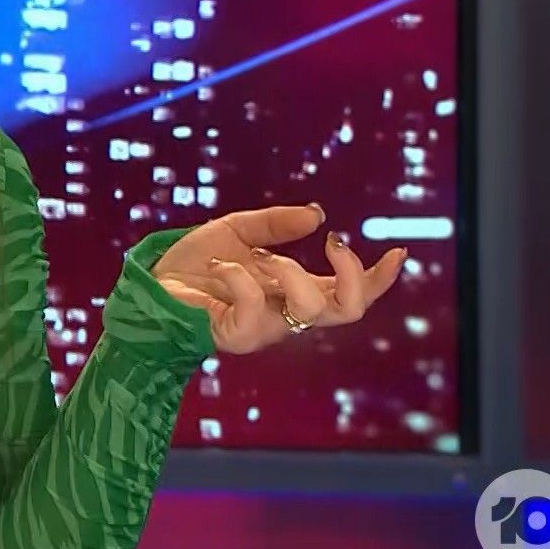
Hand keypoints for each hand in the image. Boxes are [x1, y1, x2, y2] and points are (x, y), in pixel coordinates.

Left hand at [149, 203, 407, 354]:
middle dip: (353, 275)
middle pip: (348, 312)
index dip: (379, 279)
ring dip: (293, 272)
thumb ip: (274, 224)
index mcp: (295, 291)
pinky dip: (241, 278)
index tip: (398, 251)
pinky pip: (254, 308)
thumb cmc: (193, 264)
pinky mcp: (234, 334)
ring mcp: (263, 327)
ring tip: (262, 258)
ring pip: (310, 310)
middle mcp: (287, 314)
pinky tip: (221, 267)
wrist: (151, 284)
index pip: (351, 294)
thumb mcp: (236, 231)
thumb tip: (317, 215)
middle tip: (334, 245)